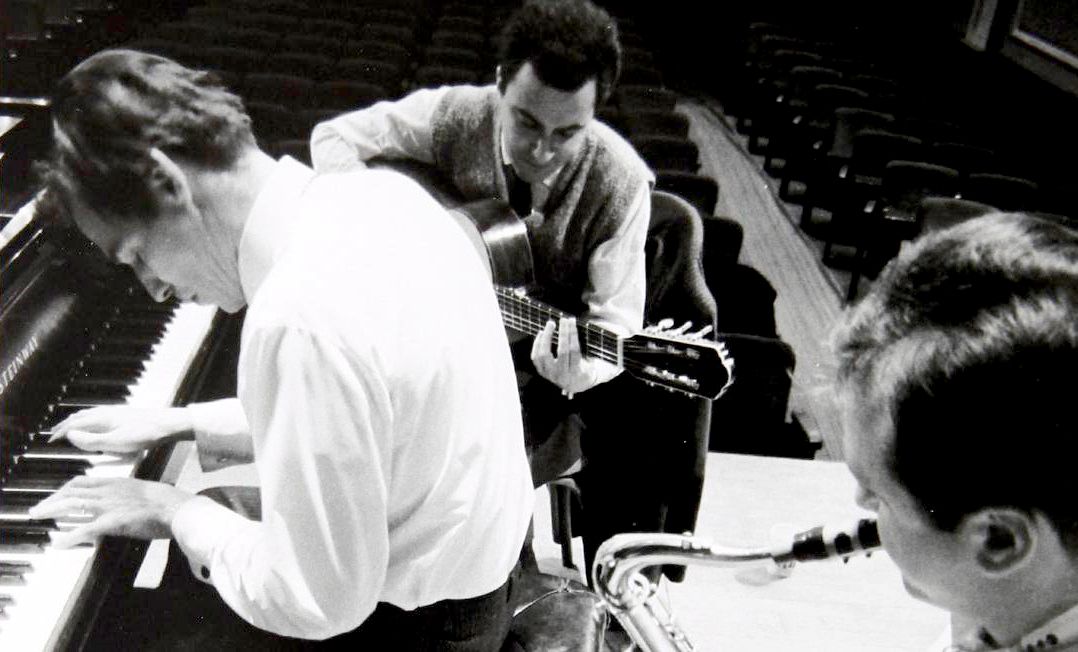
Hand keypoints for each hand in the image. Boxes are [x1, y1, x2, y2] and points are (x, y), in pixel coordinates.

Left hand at [28, 477, 192, 547]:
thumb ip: (128, 496)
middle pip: (72, 490)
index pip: (83, 482)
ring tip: (39, 517)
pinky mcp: (114, 521)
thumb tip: (121, 505)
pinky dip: (70, 536)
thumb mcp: (145, 492)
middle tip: (38, 509)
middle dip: (51, 499)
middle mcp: (110, 491)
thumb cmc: (168, 503)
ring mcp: (111, 505)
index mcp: (118, 483)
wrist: (179, 508)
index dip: (65, 489)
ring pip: (73, 504)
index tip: (56, 496)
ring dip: (52, 510)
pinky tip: (60, 543)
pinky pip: (86, 528)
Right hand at [49, 405, 192, 452]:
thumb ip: (90, 441)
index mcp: (101, 418)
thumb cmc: (144, 435)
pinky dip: (90, 420)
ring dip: (77, 421)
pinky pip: (100, 415)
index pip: (74, 424)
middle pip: (80, 416)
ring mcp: (116, 412)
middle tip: (55, 433)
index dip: (61, 432)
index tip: (50, 441)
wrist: (168, 424)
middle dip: (66, 424)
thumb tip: (69, 435)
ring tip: (71, 427)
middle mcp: (106, 412)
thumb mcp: (115, 443)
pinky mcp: (124, 414)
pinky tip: (97, 425)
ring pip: (90, 414)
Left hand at [531, 317, 600, 396]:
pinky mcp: (542, 372)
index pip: (574, 350)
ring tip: (550, 324)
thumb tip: (588, 325)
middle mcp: (562, 375)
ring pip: (544, 355)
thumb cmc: (584, 366)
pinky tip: (541, 333)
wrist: (575, 384)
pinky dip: (537, 344)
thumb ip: (588, 345)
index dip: (572, 334)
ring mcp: (550, 375)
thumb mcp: (590, 360)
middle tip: (563, 319)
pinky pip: (535, 357)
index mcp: (577, 372)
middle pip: (561, 351)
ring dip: (546, 337)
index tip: (571, 320)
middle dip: (562, 333)